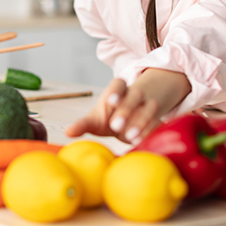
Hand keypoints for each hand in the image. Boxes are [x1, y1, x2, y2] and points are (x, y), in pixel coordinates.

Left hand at [65, 69, 191, 143]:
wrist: (137, 115)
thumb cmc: (112, 115)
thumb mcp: (96, 118)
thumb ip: (83, 124)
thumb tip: (67, 132)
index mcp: (118, 89)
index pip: (118, 84)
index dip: (115, 92)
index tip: (110, 102)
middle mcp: (135, 94)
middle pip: (134, 96)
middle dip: (125, 110)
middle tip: (116, 126)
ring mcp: (149, 104)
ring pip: (148, 108)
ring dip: (140, 122)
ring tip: (130, 136)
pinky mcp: (159, 118)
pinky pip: (158, 122)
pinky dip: (151, 131)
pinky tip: (143, 141)